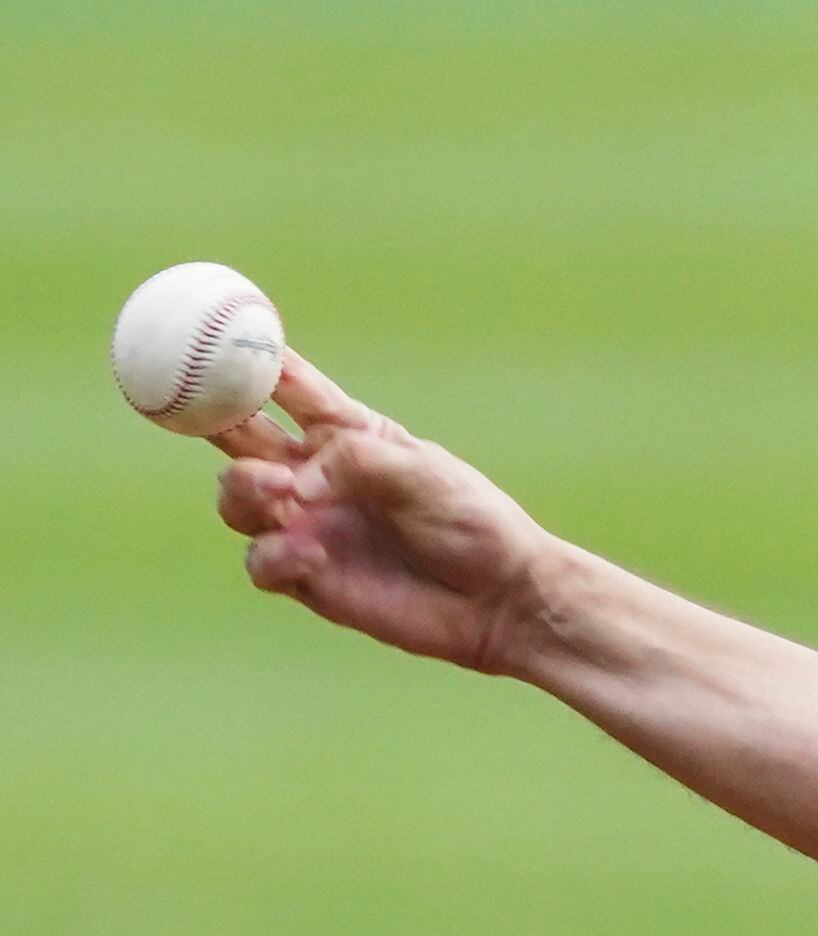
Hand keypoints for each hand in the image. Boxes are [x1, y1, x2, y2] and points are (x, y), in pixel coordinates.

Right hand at [210, 355, 562, 673]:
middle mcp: (317, 474)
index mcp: (347, 433)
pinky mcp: (308, 577)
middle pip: (238, 435)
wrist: (499, 599)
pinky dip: (273, 555)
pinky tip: (311, 554)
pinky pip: (261, 562)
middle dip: (208, 416)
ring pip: (236, 498)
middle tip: (194, 407)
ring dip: (244, 490)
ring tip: (281, 494)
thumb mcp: (422, 473)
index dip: (248, 358)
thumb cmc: (472, 522)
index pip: (287, 386)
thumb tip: (294, 484)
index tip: (215, 330)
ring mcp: (308, 525)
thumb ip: (355, 462)